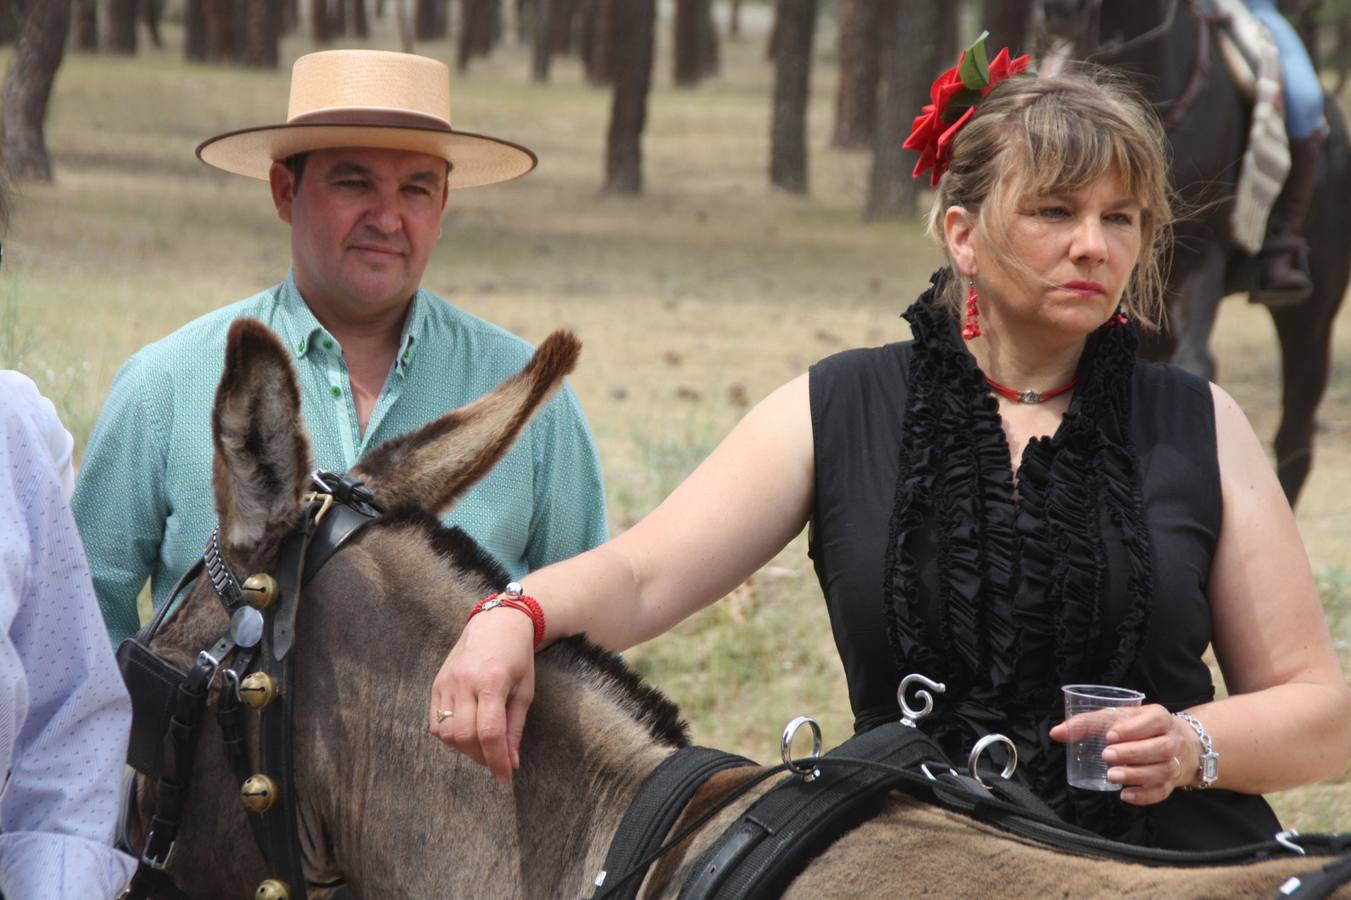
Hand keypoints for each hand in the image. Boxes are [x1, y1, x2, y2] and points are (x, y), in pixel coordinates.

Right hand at [428, 606, 536, 783]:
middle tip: (497, 760)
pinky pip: (435, 724)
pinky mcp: (435, 685)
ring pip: (446, 733)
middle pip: (465, 736)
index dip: (496, 760)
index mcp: (491, 680)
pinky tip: (467, 733)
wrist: (495, 624)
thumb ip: (515, 727)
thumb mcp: (525, 690)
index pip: (489, 732)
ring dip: (465, 749)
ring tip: (483, 746)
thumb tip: (510, 762)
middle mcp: (464, 682)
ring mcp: (446, 683)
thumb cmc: (517, 656)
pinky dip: (450, 737)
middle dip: (482, 757)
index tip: (505, 777)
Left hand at [1049, 703, 1197, 804]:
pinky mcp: (1170, 782)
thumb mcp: (1116, 716)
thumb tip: (1056, 733)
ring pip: (1164, 770)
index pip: (1154, 721)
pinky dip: (1145, 796)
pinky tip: (1125, 795)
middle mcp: (1172, 739)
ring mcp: (1174, 762)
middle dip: (1133, 753)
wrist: (1173, 740)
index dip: (1133, 729)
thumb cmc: (1137, 726)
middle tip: (1107, 756)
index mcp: (1159, 717)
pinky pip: (1162, 791)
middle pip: (1161, 748)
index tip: (1110, 735)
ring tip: (1112, 776)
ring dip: (1137, 775)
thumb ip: (1087, 723)